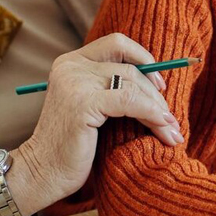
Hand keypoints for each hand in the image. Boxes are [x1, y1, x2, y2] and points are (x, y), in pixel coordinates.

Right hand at [7, 34, 182, 212]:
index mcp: (71, 62)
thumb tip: (158, 81)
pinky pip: (130, 101)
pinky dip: (152, 114)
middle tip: (171, 118)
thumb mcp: (91, 107)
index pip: (117, 43)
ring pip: (134, 84)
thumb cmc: (72, 145)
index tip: (160, 85)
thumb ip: (110, 87)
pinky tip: (164, 129)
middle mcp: (71, 66)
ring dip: (159, 108)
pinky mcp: (83, 103)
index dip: (144, 59)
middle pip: (130, 67)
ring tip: (172, 131)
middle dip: (156, 93)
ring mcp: (75, 83)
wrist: (42, 173)